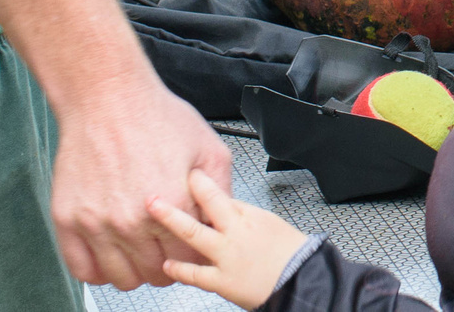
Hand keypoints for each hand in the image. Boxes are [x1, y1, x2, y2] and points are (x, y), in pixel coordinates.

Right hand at [50, 78, 231, 288]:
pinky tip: (109, 253)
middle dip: (167, 263)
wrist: (107, 97)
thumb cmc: (154, 116)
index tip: (188, 245)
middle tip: (164, 247)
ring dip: (135, 271)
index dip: (194, 253)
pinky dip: (99, 270)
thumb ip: (220, 190)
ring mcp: (97, 223)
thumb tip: (222, 220)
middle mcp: (133, 219)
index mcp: (172, 202)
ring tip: (138, 250)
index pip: (190, 258)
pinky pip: (83, 270)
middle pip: (157, 273)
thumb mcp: (207, 147)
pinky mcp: (68, 220)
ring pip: (123, 279)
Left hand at [150, 167, 308, 310]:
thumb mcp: (269, 222)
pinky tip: (166, 265)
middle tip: (161, 183)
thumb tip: (223, 204)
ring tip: (154, 211)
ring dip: (172, 221)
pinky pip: (196, 275)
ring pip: (194, 235)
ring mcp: (226, 256)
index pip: (220, 193)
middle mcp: (235, 233)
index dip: (200, 182)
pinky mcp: (222, 282)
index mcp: (248, 216)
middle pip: (206, 205)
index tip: (187, 172)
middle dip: (183, 192)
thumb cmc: (290, 252)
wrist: (299, 280)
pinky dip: (179, 270)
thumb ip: (243, 213)